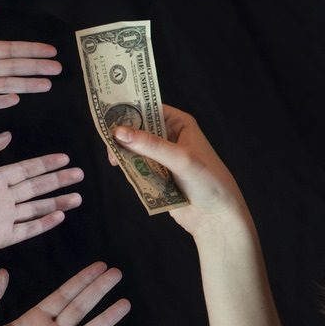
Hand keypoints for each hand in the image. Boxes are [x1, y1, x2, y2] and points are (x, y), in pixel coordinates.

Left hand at [0, 1, 59, 112]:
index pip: (12, 50)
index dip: (31, 50)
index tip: (50, 50)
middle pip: (16, 67)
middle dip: (37, 68)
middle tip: (58, 68)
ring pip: (7, 84)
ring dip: (27, 84)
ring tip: (48, 84)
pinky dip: (1, 100)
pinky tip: (16, 98)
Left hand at [0, 132, 82, 262]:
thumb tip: (8, 135)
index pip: (27, 169)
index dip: (46, 164)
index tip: (65, 158)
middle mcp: (3, 197)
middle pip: (38, 187)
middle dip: (59, 181)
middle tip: (79, 174)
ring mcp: (4, 218)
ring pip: (38, 208)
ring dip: (58, 202)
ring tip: (78, 197)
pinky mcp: (3, 237)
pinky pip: (28, 229)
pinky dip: (45, 223)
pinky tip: (60, 216)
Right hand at [110, 104, 247, 234]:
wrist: (216, 217)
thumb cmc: (209, 182)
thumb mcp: (180, 159)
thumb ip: (151, 145)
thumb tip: (120, 132)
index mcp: (180, 124)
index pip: (150, 108)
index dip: (130, 108)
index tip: (107, 112)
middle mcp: (170, 137)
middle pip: (138, 129)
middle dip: (123, 133)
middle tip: (107, 140)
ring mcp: (162, 157)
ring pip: (135, 149)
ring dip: (124, 152)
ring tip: (114, 159)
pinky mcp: (157, 175)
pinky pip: (137, 167)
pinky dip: (129, 167)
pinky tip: (122, 169)